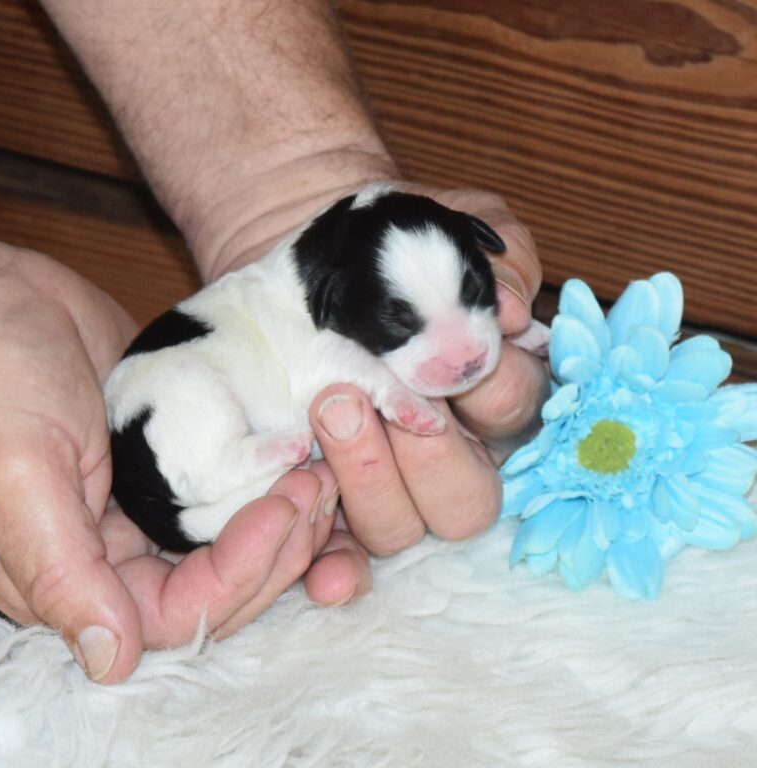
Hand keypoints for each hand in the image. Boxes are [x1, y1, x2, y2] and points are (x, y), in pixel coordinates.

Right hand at [0, 241, 338, 682]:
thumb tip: (112, 661)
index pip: (175, 614)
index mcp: (73, 571)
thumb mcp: (20, 469)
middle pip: (219, 586)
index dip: (237, 576)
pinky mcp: (181, 463)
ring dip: (286, 519)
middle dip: (275, 546)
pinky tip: (306, 459)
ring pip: (236, 542)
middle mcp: (117, 552)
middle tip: (315, 487)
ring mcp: (153, 507)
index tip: (280, 511)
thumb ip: (61, 568)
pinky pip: (236, 492)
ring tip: (321, 474)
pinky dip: (273, 484)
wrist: (10, 299)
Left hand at [196, 175, 547, 606]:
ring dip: (369, 482)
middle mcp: (446, 453)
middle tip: (363, 393)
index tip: (454, 357)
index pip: (514, 412)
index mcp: (487, 395)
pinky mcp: (330, 502)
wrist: (304, 272)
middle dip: (426, 455)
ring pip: (403, 529)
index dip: (493, 389)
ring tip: (327, 412)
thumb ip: (501, 262)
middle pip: (466, 500)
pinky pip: (344, 558)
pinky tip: (324, 568)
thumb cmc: (385, 251)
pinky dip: (337, 569)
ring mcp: (388, 483)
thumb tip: (517, 312)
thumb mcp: (448, 229)